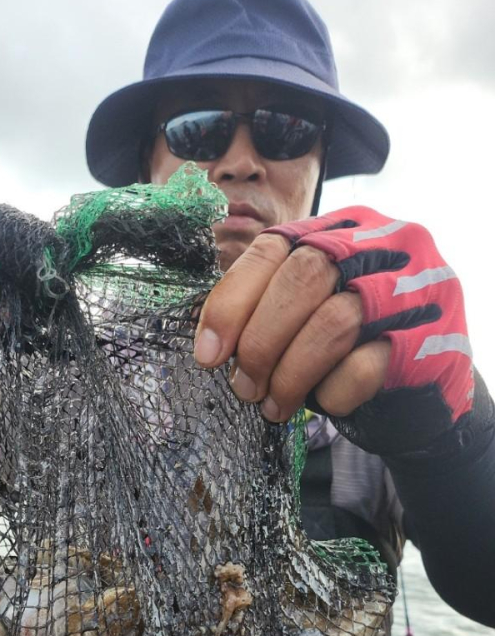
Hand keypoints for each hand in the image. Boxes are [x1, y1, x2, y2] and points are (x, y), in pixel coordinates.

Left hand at [193, 206, 473, 453]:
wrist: (424, 391)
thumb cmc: (351, 347)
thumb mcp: (309, 311)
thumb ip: (269, 305)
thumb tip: (210, 344)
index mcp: (340, 229)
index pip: (272, 249)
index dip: (232, 302)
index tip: (208, 355)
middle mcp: (382, 245)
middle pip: (303, 278)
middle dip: (260, 341)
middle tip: (244, 387)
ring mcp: (413, 289)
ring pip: (333, 323)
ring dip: (290, 375)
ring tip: (273, 406)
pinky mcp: (429, 339)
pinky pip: (365, 366)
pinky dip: (332, 392)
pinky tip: (324, 403)